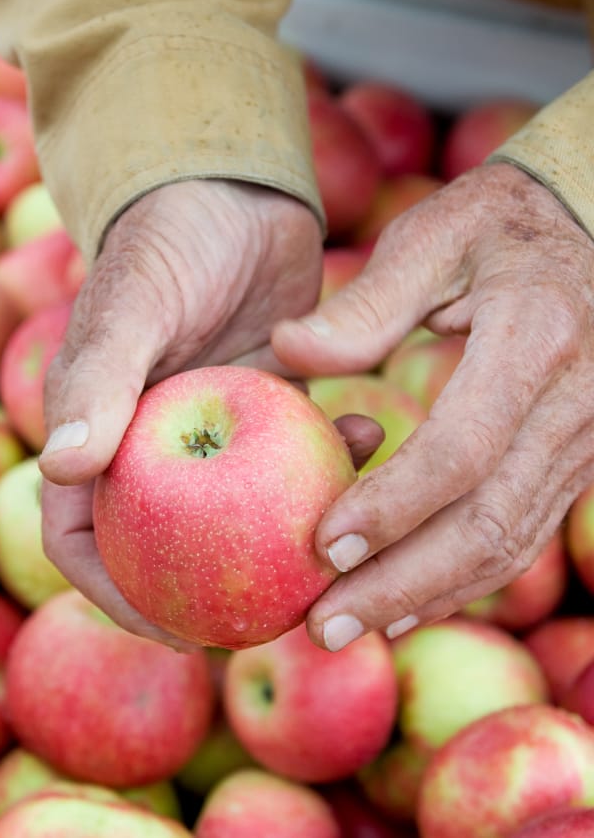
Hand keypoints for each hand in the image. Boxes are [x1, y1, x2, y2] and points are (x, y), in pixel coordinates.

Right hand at [38, 179, 342, 647]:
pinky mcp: (269, 403)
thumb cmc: (167, 237)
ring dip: (294, 528)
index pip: (81, 538)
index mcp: (97, 430)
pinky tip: (370, 428)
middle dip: (219, 591)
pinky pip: (298, 453)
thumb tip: (61, 468)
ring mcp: (212, 429)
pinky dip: (333, 455)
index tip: (181, 632)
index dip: (118, 598)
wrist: (233, 185)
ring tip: (350, 530)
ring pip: (244, 511)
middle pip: (169, 546)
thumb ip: (97, 379)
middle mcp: (150, 441)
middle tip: (284, 612)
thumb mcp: (132, 304)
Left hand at [266, 163, 593, 651]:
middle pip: (490, 522)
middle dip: (403, 584)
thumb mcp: (437, 233)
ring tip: (352, 629)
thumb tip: (288, 352)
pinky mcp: (574, 458)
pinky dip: (464, 578)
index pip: (464, 450)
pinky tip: (407, 600)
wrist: (589, 225)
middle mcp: (574, 404)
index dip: (394, 506)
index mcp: (535, 340)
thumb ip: (367, 300)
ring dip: (430, 596)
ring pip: (512, 544)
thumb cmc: (501, 222)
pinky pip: (522, 534)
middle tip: (323, 625)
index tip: (322, 544)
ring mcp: (584, 440)